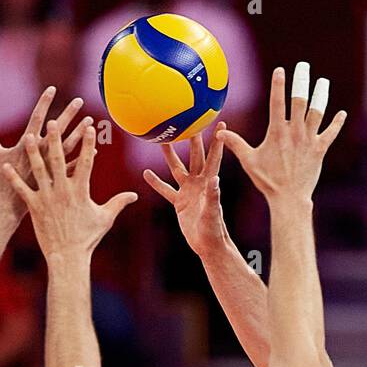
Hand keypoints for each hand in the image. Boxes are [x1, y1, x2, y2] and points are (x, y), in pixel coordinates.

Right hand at [0, 87, 88, 222]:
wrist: (5, 207)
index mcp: (25, 145)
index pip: (36, 118)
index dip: (44, 103)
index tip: (52, 88)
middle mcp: (39, 154)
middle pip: (57, 130)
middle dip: (68, 114)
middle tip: (79, 100)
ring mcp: (48, 167)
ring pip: (68, 147)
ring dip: (79, 134)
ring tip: (90, 121)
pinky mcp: (54, 180)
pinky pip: (72, 168)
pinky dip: (82, 159)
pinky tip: (95, 151)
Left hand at [4, 121, 136, 258]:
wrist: (68, 256)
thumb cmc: (88, 238)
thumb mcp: (105, 219)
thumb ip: (118, 203)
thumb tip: (134, 195)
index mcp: (81, 191)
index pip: (86, 162)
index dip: (88, 144)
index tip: (89, 127)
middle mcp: (63, 191)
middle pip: (59, 160)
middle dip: (55, 139)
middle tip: (52, 122)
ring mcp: (48, 198)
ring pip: (39, 171)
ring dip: (32, 153)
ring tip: (27, 136)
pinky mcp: (35, 207)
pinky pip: (22, 190)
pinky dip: (13, 179)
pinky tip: (4, 167)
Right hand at [144, 123, 230, 257]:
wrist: (207, 245)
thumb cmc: (214, 230)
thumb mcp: (213, 213)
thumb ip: (213, 197)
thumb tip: (215, 178)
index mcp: (209, 183)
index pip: (214, 157)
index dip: (218, 141)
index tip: (220, 122)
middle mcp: (199, 183)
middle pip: (194, 156)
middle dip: (191, 139)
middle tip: (187, 120)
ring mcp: (188, 192)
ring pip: (177, 169)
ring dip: (170, 155)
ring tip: (162, 140)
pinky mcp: (179, 202)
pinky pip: (165, 190)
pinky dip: (156, 182)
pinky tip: (146, 173)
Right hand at [218, 62, 345, 204]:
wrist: (288, 198)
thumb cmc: (267, 181)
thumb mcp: (249, 161)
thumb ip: (236, 144)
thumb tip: (219, 133)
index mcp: (277, 132)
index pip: (277, 102)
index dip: (278, 84)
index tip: (280, 69)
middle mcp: (295, 132)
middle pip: (300, 100)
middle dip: (301, 81)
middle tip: (303, 66)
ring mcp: (309, 140)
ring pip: (317, 112)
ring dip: (321, 95)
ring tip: (322, 82)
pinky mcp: (319, 150)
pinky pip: (330, 133)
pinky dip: (337, 123)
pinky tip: (342, 113)